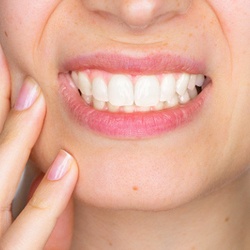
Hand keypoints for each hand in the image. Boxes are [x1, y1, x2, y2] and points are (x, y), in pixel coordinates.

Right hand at [0, 46, 77, 248]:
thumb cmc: (20, 248)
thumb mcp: (26, 228)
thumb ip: (39, 203)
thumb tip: (61, 165)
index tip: (4, 71)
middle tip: (11, 66)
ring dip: (15, 136)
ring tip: (34, 95)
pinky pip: (23, 238)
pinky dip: (44, 202)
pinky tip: (66, 166)